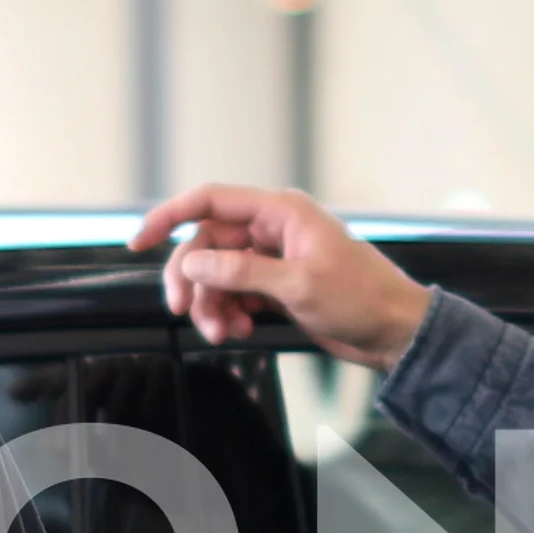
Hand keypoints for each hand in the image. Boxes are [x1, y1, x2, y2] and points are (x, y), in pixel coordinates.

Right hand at [128, 185, 433, 364]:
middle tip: (182, 311)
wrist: (394, 331)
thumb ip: (242, 272)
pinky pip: (233, 294)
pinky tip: (237, 330)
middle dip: (191, 279)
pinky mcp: (275, 286)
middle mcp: (272, 229)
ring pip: (217, 275)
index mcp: (280, 211)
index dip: (169, 217)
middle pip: (206, 245)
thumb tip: (194, 264)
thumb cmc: (363, 298)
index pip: (210, 201)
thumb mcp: (298, 284)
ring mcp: (272, 258)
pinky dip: (228, 312)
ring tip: (222, 331)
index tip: (139, 242)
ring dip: (210, 304)